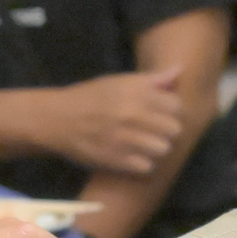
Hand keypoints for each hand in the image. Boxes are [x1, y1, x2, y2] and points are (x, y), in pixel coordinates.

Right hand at [38, 69, 190, 176]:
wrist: (57, 119)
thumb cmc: (91, 97)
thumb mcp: (119, 81)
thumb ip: (151, 79)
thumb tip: (179, 70)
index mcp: (135, 91)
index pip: (176, 105)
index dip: (170, 110)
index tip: (159, 112)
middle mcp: (131, 113)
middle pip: (174, 129)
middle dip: (166, 130)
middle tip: (153, 130)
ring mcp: (124, 137)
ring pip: (163, 149)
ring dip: (156, 148)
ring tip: (145, 144)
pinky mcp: (115, 159)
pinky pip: (146, 166)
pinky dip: (142, 163)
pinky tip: (133, 156)